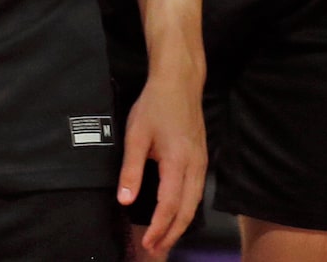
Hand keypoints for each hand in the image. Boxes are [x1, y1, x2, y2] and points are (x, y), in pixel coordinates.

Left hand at [120, 62, 207, 256]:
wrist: (180, 81)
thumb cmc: (155, 105)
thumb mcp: (136, 135)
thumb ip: (130, 170)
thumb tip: (124, 201)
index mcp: (178, 160)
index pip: (169, 204)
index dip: (158, 227)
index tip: (147, 243)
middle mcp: (195, 164)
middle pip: (188, 209)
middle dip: (173, 233)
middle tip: (156, 249)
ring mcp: (201, 160)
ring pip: (196, 201)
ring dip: (181, 223)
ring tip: (165, 238)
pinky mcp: (201, 156)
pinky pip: (197, 190)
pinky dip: (188, 207)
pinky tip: (177, 213)